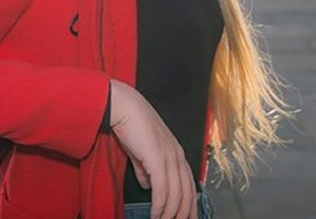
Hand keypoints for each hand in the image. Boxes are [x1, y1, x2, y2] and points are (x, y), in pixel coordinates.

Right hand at [109, 79, 197, 218]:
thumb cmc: (132, 125)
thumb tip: (147, 185)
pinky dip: (160, 205)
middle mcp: (177, 155)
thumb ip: (146, 169)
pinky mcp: (157, 159)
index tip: (188, 217)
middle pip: (187, 192)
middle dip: (184, 213)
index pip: (189, 184)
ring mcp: (169, 157)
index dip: (190, 204)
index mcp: (176, 153)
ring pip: (176, 193)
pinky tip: (155, 214)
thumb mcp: (141, 151)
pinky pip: (162, 189)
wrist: (125, 108)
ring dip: (170, 213)